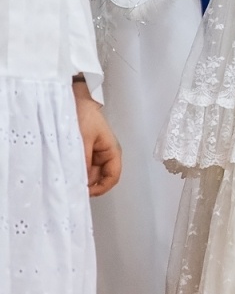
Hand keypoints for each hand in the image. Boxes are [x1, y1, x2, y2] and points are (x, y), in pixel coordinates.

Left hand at [73, 80, 120, 196]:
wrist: (72, 99)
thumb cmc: (82, 115)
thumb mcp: (82, 140)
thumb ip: (82, 163)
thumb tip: (80, 183)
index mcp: (111, 151)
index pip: (112, 177)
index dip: (100, 189)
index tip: (83, 193)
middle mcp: (104, 154)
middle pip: (98, 178)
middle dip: (86, 184)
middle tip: (68, 187)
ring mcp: (93, 153)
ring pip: (88, 173)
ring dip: (77, 177)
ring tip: (64, 178)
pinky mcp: (82, 151)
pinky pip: (80, 166)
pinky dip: (72, 170)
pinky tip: (62, 169)